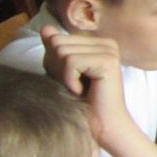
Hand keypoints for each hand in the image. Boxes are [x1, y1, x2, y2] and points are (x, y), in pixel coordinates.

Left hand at [40, 25, 129, 144]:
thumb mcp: (62, 73)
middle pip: (58, 43)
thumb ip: (56, 50)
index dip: (54, 64)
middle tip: (73, 87)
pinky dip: (69, 80)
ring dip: (63, 76)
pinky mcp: (108, 61)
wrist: (104, 127)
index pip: (57, 39)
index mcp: (99, 43)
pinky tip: (82, 91)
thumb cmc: (83, 104)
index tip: (71, 81)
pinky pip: (71, 61)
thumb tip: (46, 29)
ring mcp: (110, 50)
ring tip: (78, 89)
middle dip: (57, 68)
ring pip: (63, 52)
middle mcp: (107, 43)